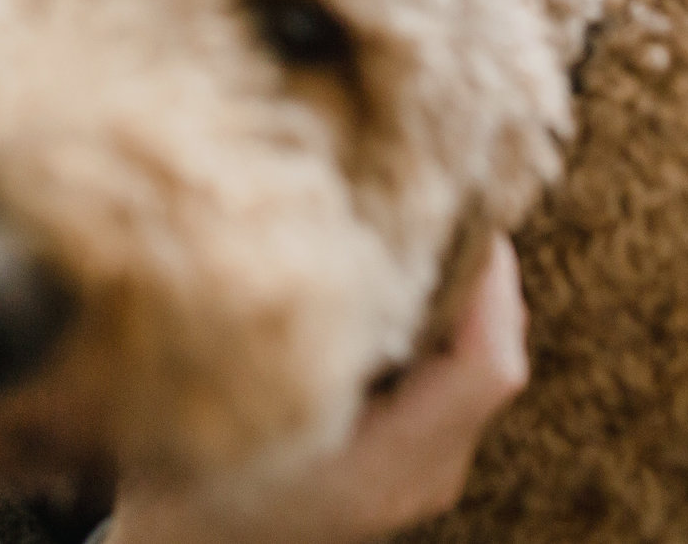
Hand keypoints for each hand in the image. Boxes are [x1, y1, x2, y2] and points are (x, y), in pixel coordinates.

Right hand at [108, 237, 528, 543]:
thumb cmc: (190, 489)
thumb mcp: (214, 410)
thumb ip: (257, 336)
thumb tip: (271, 231)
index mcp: (384, 466)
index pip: (486, 369)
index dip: (491, 287)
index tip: (462, 215)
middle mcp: (423, 476)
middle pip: (497, 358)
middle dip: (478, 276)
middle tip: (440, 199)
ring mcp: (426, 477)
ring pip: (480, 367)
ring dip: (461, 300)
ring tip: (421, 230)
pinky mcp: (417, 464)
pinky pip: (456, 381)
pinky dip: (442, 327)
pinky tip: (397, 286)